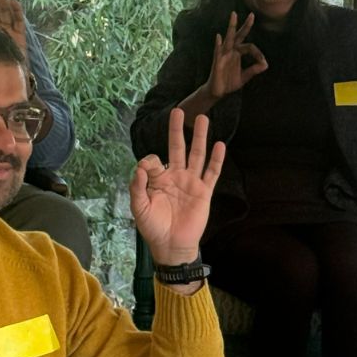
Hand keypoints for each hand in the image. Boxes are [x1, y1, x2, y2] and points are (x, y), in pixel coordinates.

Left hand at [130, 108, 224, 265]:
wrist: (172, 246)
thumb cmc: (153, 228)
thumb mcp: (139, 208)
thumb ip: (137, 187)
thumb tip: (140, 166)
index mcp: (158, 180)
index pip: (154, 160)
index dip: (149, 162)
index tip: (147, 169)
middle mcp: (176, 177)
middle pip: (178, 148)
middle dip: (177, 130)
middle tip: (179, 110)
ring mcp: (191, 183)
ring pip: (196, 156)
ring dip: (199, 138)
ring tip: (203, 119)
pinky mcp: (203, 192)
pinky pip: (211, 173)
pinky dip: (216, 160)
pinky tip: (219, 145)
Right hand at [205, 11, 267, 100]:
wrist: (217, 92)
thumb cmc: (229, 82)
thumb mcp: (245, 76)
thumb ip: (254, 70)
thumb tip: (266, 64)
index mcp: (237, 53)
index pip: (250, 47)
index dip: (258, 53)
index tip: (263, 62)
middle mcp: (230, 51)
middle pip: (238, 35)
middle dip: (245, 25)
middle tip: (252, 15)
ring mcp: (223, 55)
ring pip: (228, 38)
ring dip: (231, 27)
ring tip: (234, 15)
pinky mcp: (217, 62)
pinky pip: (217, 52)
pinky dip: (218, 44)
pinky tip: (219, 37)